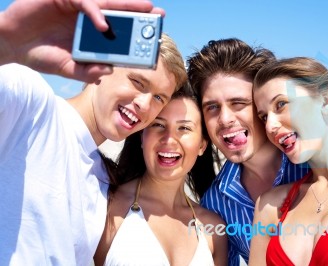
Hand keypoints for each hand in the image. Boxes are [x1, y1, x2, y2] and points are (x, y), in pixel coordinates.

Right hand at [0, 0, 164, 81]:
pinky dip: (95, 12)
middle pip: (118, 14)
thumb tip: (108, 72)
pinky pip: (84, 2)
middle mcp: (88, 20)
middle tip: (159, 14)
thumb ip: (87, 71)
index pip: (118, 32)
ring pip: (106, 4)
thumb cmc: (40, 55)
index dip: (135, 33)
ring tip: (146, 8)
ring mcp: (76, 8)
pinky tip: (103, 25)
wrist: (11, 45)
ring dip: (126, 5)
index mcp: (91, 36)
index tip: (154, 37)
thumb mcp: (67, 68)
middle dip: (139, 14)